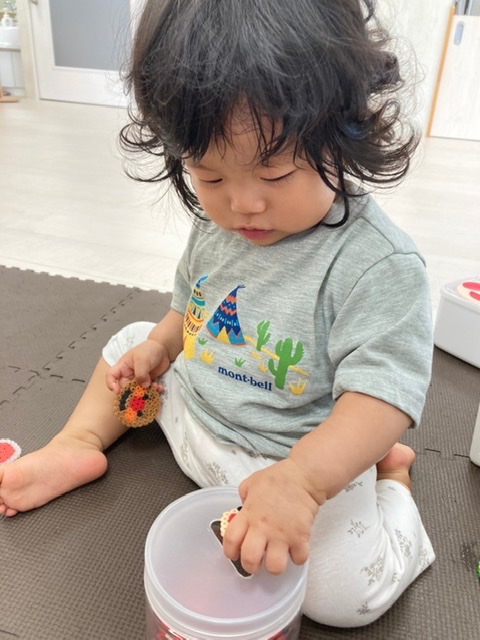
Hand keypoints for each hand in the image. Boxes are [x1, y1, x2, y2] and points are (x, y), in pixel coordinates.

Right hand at [105, 339, 170, 392]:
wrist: (162, 348)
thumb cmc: (148, 350)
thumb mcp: (142, 360)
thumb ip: (140, 373)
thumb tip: (144, 386)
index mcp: (123, 367)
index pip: (111, 376)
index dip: (111, 384)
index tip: (116, 391)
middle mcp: (129, 374)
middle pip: (125, 387)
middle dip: (132, 393)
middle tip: (140, 395)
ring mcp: (138, 378)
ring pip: (137, 390)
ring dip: (145, 392)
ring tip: (155, 389)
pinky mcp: (147, 380)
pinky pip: (148, 389)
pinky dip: (153, 390)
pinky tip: (159, 388)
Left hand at [222, 459, 320, 574]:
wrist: (304, 477)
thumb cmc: (278, 478)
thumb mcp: (252, 482)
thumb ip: (244, 496)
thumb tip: (243, 505)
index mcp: (249, 514)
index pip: (231, 540)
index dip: (229, 551)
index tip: (234, 553)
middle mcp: (263, 528)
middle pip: (250, 560)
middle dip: (250, 566)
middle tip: (254, 562)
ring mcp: (282, 535)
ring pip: (274, 567)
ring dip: (274, 566)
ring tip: (275, 558)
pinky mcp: (300, 538)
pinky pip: (298, 559)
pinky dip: (297, 558)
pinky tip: (295, 549)